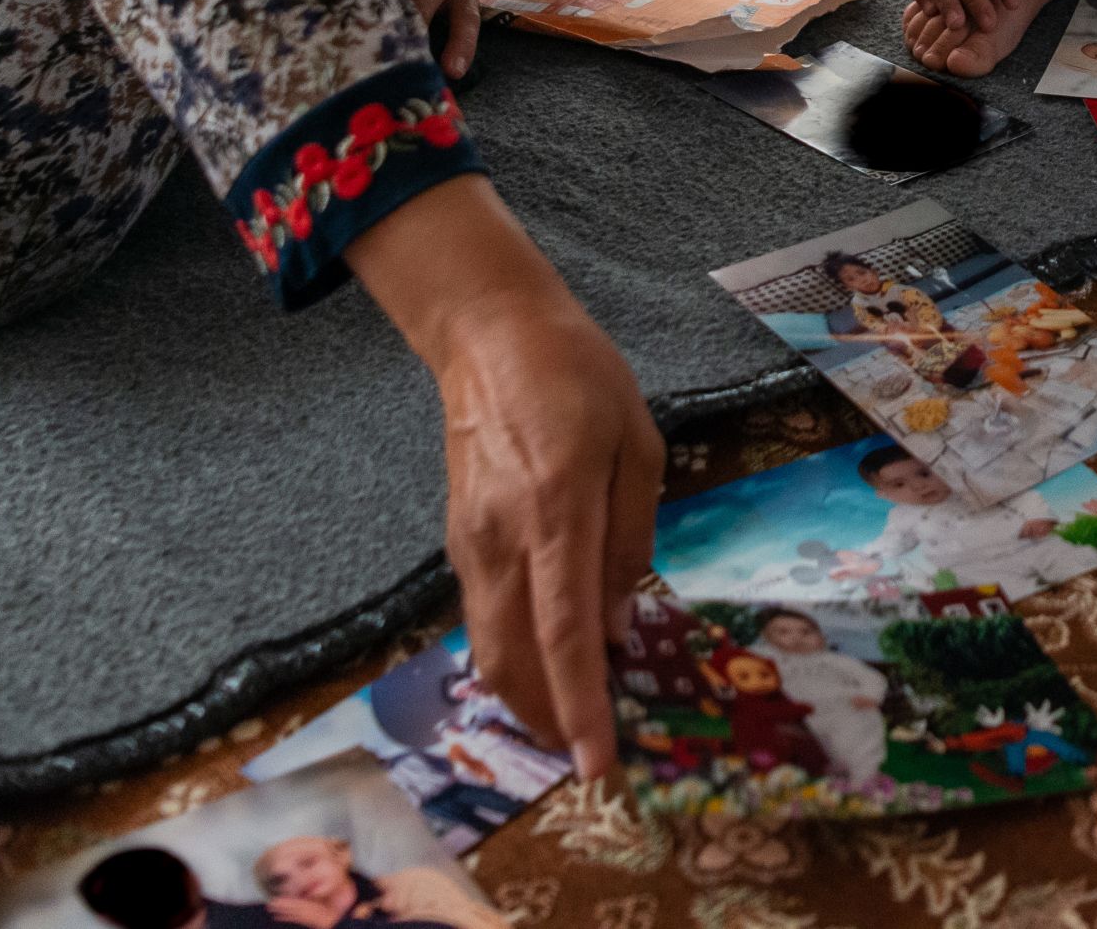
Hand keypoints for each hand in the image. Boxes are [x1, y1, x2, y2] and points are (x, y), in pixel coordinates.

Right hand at [349, 181, 661, 777]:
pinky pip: (482, 616)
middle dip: (547, 719)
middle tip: (588, 751)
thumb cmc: (581, 379)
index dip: (580, 702)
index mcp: (557, 510)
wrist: (491, 335)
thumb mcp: (638, 446)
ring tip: (570, 718)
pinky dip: (511, 653)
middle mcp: (503, 539)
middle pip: (513, 659)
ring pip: (489, 646)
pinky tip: (545, 659)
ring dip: (526, 694)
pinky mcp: (458, 540)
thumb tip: (619, 622)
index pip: (566, 630)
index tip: (596, 761)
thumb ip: (629, 538)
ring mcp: (470, 543)